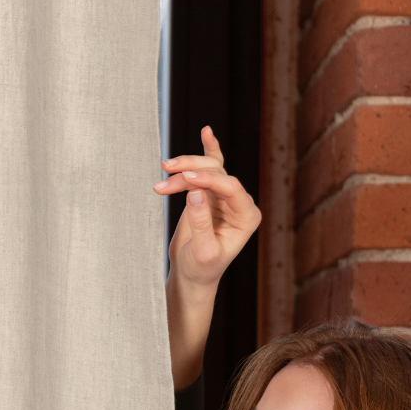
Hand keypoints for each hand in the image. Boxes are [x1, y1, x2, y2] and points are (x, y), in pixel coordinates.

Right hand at [153, 126, 260, 388]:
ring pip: (207, 168)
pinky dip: (206, 150)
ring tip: (163, 173)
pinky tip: (207, 132)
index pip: (230, 188)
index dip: (209, 179)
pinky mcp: (209, 193)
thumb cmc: (200, 270)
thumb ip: (200, 223)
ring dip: (184, 169)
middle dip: (192, 170)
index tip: (185, 178)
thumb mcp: (201, 252)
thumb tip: (195, 192)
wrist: (191, 276)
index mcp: (247, 217)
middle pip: (218, 173)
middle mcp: (239, 203)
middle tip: (169, 172)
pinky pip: (210, 166)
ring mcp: (225, 196)